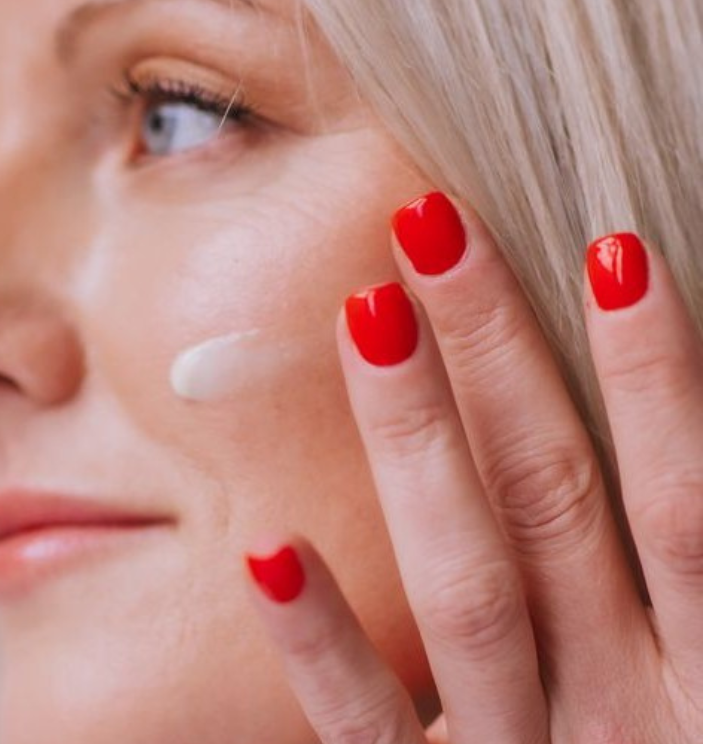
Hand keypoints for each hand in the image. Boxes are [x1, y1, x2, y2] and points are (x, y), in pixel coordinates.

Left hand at [243, 193, 702, 742]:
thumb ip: (699, 571)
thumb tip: (693, 468)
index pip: (682, 498)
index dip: (659, 374)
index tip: (606, 246)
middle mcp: (630, 712)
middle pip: (558, 501)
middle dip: (501, 357)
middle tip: (432, 223)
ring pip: (468, 583)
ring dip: (418, 445)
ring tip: (366, 317)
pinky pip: (370, 726)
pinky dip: (321, 641)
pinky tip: (258, 544)